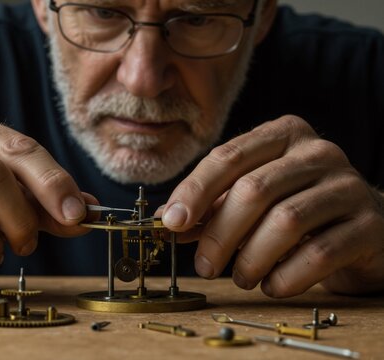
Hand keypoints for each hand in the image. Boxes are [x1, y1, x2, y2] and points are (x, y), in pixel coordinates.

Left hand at [162, 115, 383, 296]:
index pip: (228, 157)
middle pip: (254, 190)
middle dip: (220, 234)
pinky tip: (273, 285)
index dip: (194, 191)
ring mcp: (347, 185)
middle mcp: (317, 152)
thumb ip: (215, 205)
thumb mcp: (254, 199)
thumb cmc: (297, 208)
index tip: (172, 223)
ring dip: (251, 258)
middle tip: (204, 266)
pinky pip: (319, 253)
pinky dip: (286, 276)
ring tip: (241, 278)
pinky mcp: (369, 224)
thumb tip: (170, 220)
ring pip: (285, 221)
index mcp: (283, 135)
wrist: (363, 229)